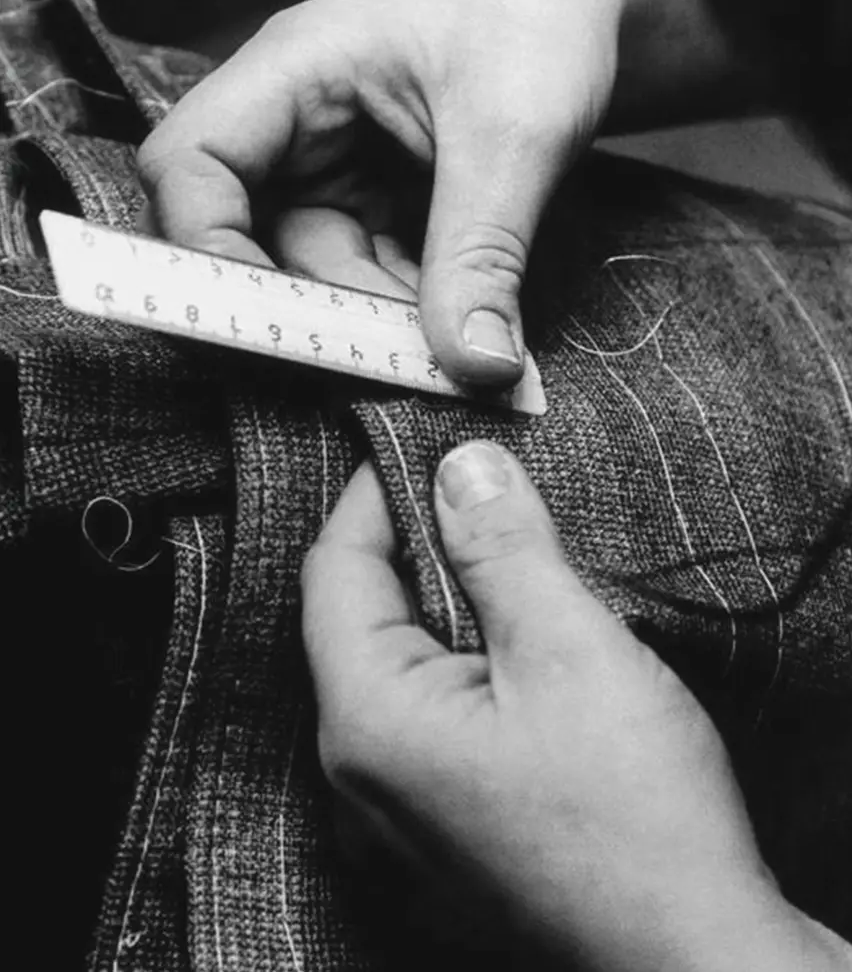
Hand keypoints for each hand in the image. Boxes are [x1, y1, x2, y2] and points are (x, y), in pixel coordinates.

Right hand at [138, 0, 686, 387]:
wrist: (583, 11)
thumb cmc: (539, 24)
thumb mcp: (514, 139)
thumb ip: (482, 255)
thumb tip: (475, 365)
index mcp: (296, 69)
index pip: (189, 162)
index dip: (203, 245)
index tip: (266, 319)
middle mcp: (293, 123)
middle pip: (244, 237)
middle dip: (312, 304)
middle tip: (391, 354)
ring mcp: (328, 167)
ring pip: (309, 273)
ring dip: (372, 317)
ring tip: (454, 339)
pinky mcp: (366, 203)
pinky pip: (359, 277)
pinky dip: (403, 311)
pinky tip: (459, 320)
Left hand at [302, 442, 849, 969]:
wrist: (691, 957)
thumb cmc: (632, 819)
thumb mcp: (568, 649)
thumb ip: (502, 548)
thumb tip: (460, 467)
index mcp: (368, 722)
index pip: (335, 570)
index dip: (374, 494)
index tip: (419, 446)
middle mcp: (358, 776)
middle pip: (357, 619)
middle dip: (411, 545)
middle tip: (474, 494)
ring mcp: (394, 816)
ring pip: (393, 669)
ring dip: (440, 604)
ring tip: (501, 560)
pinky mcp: (439, 833)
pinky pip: (423, 720)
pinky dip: (455, 663)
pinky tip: (511, 648)